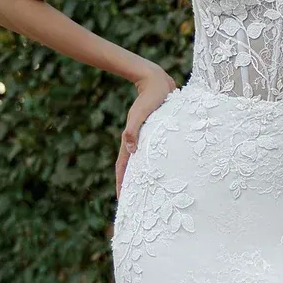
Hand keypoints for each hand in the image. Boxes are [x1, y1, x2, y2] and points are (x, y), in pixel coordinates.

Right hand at [115, 67, 178, 195]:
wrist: (156, 80)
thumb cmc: (152, 96)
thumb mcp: (142, 113)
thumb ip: (134, 130)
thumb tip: (130, 149)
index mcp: (131, 139)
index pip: (123, 167)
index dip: (122, 184)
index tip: (122, 200)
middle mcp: (136, 140)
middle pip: (131, 168)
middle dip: (130, 185)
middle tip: (134, 203)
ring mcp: (144, 137)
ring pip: (141, 161)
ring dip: (141, 176)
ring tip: (147, 191)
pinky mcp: (153, 132)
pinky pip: (150, 152)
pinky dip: (151, 163)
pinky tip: (160, 169)